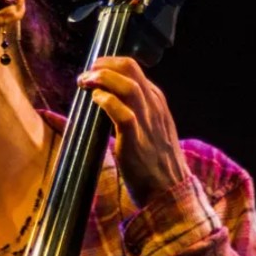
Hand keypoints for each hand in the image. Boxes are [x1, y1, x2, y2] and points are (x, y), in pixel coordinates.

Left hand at [77, 56, 189, 206]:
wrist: (170, 191)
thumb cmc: (155, 162)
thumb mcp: (151, 128)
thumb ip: (135, 111)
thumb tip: (106, 100)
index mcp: (157, 101)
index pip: (133, 69)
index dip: (109, 65)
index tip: (92, 70)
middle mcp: (154, 107)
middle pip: (130, 69)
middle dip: (103, 65)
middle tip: (86, 73)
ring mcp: (147, 123)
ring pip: (128, 86)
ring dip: (102, 79)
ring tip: (85, 82)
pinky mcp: (136, 141)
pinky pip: (123, 114)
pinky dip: (107, 102)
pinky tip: (95, 100)